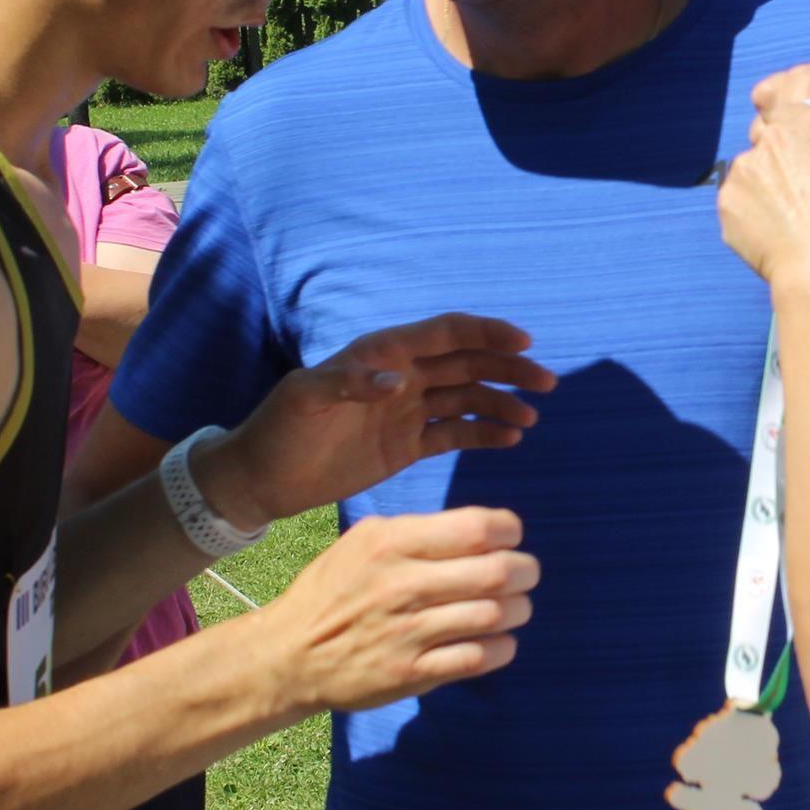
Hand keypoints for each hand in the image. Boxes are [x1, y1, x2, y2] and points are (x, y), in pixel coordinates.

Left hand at [212, 313, 553, 523]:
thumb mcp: (305, 399)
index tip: (524, 340)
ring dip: (500, 404)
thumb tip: (396, 379)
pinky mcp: (406, 446)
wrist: (264, 477)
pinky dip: (483, 434)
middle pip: (467, 363)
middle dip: (508, 368)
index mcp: (382, 354)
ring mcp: (406, 411)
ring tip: (530, 420)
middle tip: (545, 382)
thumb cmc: (279, 428)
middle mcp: (402, 376)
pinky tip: (509, 439)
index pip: (445, 333)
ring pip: (467, 399)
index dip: (485, 333)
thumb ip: (350, 383)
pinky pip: (454, 433)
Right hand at [262, 505, 534, 713]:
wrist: (289, 655)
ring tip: (513, 608)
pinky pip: (479, 658)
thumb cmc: (334, 590)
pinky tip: (498, 641)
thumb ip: (418, 531)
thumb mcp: (363, 541)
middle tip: (525, 574)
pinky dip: (502, 647)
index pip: (479, 527)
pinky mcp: (412, 674)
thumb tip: (483, 529)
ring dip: (518, 610)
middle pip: (497, 571)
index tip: (510, 539)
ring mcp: (408, 632)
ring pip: (495, 615)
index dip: (510, 531)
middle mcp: (403, 585)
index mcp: (392, 542)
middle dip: (526, 571)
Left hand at [717, 93, 809, 291]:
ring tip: (791, 222)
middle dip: (779, 159)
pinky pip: (737, 201)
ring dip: (763, 188)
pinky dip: (751, 215)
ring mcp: (746, 167)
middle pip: (768, 138)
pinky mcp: (728, 198)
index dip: (796, 127)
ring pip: (750, 171)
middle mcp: (775, 136)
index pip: (790, 101)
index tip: (804, 148)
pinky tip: (775, 236)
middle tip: (802, 196)